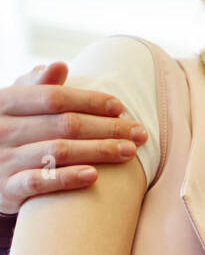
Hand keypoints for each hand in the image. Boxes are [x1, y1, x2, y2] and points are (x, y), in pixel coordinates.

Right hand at [1, 62, 146, 214]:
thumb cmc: (9, 132)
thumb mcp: (15, 105)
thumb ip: (37, 86)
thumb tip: (59, 66)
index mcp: (6, 102)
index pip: (54, 98)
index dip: (89, 101)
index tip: (120, 107)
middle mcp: (4, 128)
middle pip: (64, 125)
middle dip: (107, 128)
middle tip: (140, 133)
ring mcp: (5, 159)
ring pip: (58, 152)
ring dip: (98, 151)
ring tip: (129, 152)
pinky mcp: (8, 188)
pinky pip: (40, 182)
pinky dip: (67, 178)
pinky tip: (94, 175)